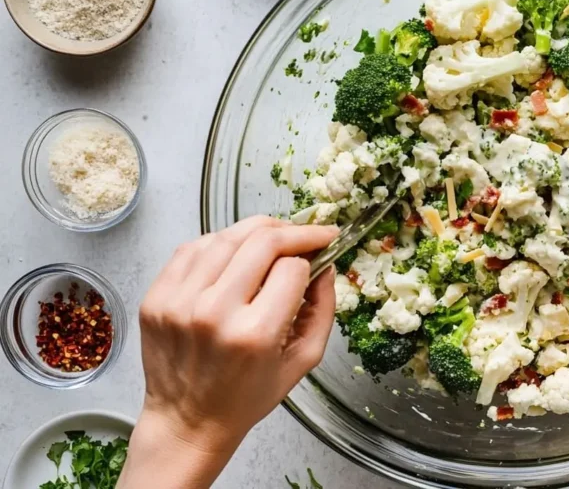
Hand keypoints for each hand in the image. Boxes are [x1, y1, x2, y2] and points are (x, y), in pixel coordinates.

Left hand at [117, 216, 338, 488]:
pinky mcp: (157, 298)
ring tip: (273, 237)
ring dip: (257, 231)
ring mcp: (179, 302)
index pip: (292, 268)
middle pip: (261, 241)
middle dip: (292, 232)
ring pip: (226, 237)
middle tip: (308, 234)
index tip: (322, 253)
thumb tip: (326, 265)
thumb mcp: (302, 361)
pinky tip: (234, 251)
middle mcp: (214, 312)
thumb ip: (323, 310)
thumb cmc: (246, 398)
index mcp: (255, 333)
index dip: (311, 257)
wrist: (187, 423)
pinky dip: (218, 242)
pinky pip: (191, 249)